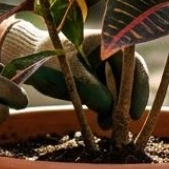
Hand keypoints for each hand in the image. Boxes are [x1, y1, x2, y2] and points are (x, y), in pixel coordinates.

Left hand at [0, 20, 148, 127]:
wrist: (31, 63)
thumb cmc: (50, 61)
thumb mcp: (70, 74)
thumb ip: (91, 89)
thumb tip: (110, 108)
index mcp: (106, 43)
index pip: (132, 65)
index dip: (138, 89)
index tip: (134, 113)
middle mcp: (110, 54)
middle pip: (130, 79)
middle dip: (127, 103)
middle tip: (121, 125)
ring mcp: (104, 69)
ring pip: (121, 91)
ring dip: (118, 110)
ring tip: (105, 126)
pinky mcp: (98, 82)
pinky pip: (111, 97)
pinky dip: (109, 110)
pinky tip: (101, 122)